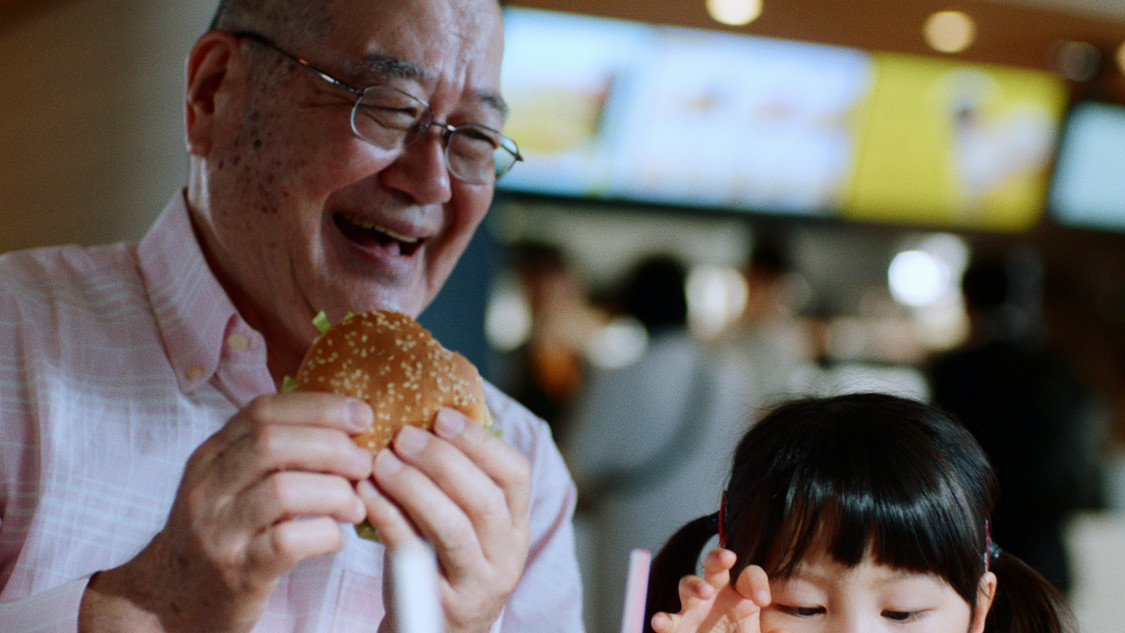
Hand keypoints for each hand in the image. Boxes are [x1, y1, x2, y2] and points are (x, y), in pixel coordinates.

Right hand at [80, 392, 375, 632]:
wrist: (172, 599)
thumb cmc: (220, 532)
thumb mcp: (230, 481)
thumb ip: (271, 450)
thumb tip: (342, 420)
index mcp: (211, 456)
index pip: (263, 411)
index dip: (320, 407)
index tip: (362, 415)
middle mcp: (209, 488)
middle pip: (273, 443)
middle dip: (333, 445)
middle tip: (365, 463)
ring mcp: (219, 530)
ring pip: (283, 490)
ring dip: (335, 492)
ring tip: (355, 505)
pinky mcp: (237, 571)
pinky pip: (288, 542)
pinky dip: (325, 533)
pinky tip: (336, 536)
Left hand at [360, 408, 530, 632]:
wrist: (436, 632)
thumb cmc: (445, 564)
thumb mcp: (467, 525)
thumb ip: (459, 482)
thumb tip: (427, 417)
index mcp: (516, 526)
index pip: (515, 474)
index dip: (480, 441)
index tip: (442, 416)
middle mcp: (506, 555)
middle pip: (483, 499)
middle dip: (442, 460)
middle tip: (403, 435)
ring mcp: (476, 583)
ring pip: (453, 528)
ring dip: (414, 487)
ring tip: (381, 461)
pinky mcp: (440, 604)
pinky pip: (414, 555)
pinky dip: (388, 518)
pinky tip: (366, 494)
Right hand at [650, 549, 773, 632]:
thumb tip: (782, 631)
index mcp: (742, 598)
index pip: (749, 576)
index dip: (756, 583)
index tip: (763, 600)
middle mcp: (717, 596)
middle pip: (716, 566)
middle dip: (720, 558)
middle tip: (729, 557)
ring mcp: (694, 609)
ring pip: (689, 583)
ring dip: (694, 584)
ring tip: (704, 592)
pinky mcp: (677, 627)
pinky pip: (668, 619)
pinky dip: (662, 620)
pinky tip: (661, 621)